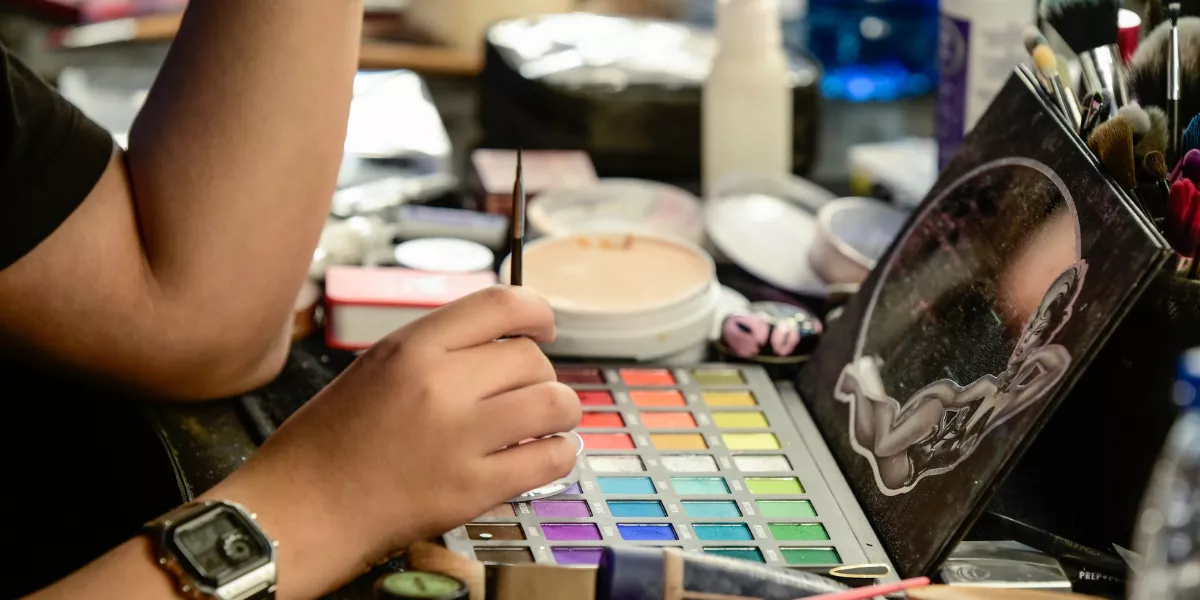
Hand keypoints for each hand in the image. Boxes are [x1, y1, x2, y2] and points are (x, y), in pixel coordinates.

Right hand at [204, 286, 580, 598]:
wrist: (302, 508)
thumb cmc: (332, 441)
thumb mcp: (378, 367)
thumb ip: (440, 349)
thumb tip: (506, 341)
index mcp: (413, 348)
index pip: (502, 304)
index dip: (537, 311)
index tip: (544, 327)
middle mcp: (440, 386)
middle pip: (533, 359)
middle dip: (539, 376)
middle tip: (526, 394)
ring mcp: (459, 438)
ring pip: (554, 404)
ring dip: (560, 413)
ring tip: (545, 424)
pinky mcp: (472, 488)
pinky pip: (550, 459)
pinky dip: (558, 455)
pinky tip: (543, 455)